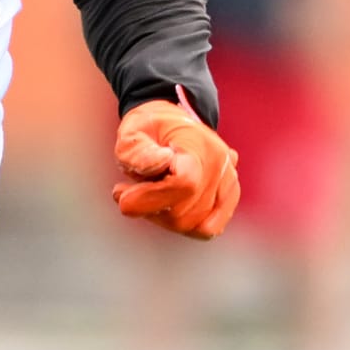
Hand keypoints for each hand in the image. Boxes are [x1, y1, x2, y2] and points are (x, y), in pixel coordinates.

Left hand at [113, 97, 240, 239]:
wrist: (172, 121)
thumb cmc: (149, 128)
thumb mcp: (131, 132)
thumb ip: (137, 151)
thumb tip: (160, 165)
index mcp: (199, 145)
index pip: (184, 184)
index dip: (149, 197)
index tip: (120, 193)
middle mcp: (220, 165)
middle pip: (182, 211)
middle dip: (147, 207)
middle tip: (124, 191)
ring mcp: (227, 182)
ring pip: (191, 224)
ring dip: (161, 216)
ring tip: (145, 195)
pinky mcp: (229, 196)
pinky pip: (208, 228)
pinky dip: (182, 224)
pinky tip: (165, 208)